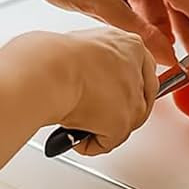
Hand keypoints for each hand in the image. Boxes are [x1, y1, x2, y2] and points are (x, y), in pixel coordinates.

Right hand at [43, 28, 158, 155]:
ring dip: (101, 127)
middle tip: (93, 114)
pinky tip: (74, 131)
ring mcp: (132, 97)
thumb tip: (87, 76)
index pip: (141, 69)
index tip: (114, 94)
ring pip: (124, 122)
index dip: (125, 86)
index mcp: (129, 44)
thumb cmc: (52, 57)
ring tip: (77, 121)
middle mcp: (136, 70)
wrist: (47, 70)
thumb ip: (96, 61)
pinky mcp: (122, 122)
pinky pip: (108, 142)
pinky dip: (90, 143)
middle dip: (115, 110)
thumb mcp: (81, 47)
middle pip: (138, 98)